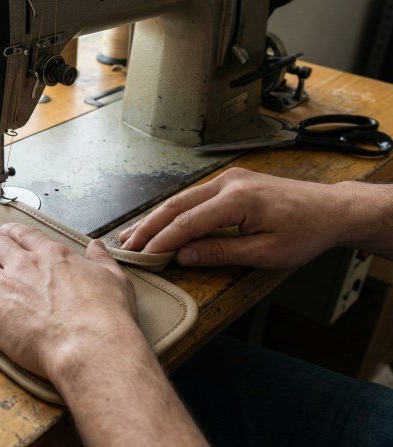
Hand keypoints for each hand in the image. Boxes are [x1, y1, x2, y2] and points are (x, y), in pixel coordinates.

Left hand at [0, 223, 138, 380]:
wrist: (89, 343)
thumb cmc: (105, 316)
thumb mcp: (114, 279)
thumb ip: (102, 260)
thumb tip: (97, 246)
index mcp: (52, 256)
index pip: (26, 237)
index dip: (13, 232)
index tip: (6, 230)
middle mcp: (23, 266)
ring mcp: (3, 288)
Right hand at [119, 168, 352, 269]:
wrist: (331, 209)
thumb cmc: (305, 233)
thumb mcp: (266, 253)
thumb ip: (221, 252)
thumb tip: (184, 256)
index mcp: (237, 199)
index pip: (187, 222)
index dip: (161, 240)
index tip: (142, 255)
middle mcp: (228, 183)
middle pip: (176, 205)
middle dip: (148, 227)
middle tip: (126, 245)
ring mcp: (229, 179)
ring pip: (181, 199)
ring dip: (156, 218)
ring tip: (132, 235)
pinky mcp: (231, 183)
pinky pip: (194, 197)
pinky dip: (173, 212)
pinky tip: (159, 223)